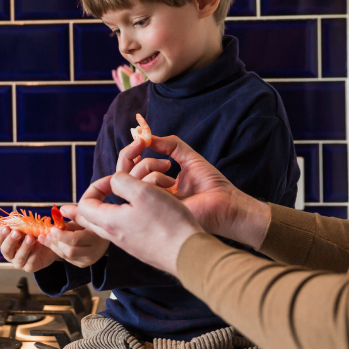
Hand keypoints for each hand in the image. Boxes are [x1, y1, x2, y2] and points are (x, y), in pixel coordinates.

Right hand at [0, 227, 60, 272]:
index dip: (0, 235)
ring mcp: (19, 262)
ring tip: (30, 237)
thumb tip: (13, 214)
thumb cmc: (34, 235)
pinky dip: (35, 252)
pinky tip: (39, 244)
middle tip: (17, 232)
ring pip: (19, 257)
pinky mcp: (30, 267)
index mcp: (6, 244)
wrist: (50, 245)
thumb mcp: (27, 226)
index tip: (6, 227)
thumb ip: (19, 221)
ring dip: (24, 247)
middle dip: (10, 240)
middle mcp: (11, 254)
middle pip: (5, 250)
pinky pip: (31, 262)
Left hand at [37, 205, 109, 267]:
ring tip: (46, 238)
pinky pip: (67, 259)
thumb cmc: (93, 225)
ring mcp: (88, 260)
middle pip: (70, 250)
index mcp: (95, 238)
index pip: (75, 239)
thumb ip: (73, 213)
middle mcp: (93, 252)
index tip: (52, 229)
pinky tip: (54, 243)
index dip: (61, 235)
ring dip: (54, 247)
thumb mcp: (86, 217)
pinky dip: (59, 251)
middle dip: (56, 242)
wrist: (103, 239)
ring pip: (66, 256)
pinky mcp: (82, 264)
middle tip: (46, 234)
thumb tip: (58, 210)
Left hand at [75, 172, 202, 274]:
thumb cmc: (167, 222)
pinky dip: (129, 216)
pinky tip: (146, 209)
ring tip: (132, 195)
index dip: (96, 187)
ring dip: (114, 206)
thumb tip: (114, 182)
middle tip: (111, 188)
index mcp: (109, 222)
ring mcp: (128, 244)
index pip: (84, 204)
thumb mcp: (142, 191)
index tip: (114, 180)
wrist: (188, 254)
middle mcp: (115, 236)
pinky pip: (125, 230)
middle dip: (98, 199)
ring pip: (109, 223)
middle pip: (91, 217)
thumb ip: (121, 180)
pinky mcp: (141, 247)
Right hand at [117, 135, 270, 248]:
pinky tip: (172, 182)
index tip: (140, 139)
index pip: (130, 170)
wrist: (226, 202)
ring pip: (130, 181)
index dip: (130, 153)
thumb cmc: (210, 182)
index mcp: (154, 186)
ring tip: (168, 166)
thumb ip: (169, 144)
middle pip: (122, 175)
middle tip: (142, 143)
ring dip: (147, 166)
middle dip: (128, 155)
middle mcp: (149, 196)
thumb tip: (147, 136)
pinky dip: (155, 179)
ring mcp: (150, 205)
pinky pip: (142, 191)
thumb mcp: (187, 156)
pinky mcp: (155, 212)